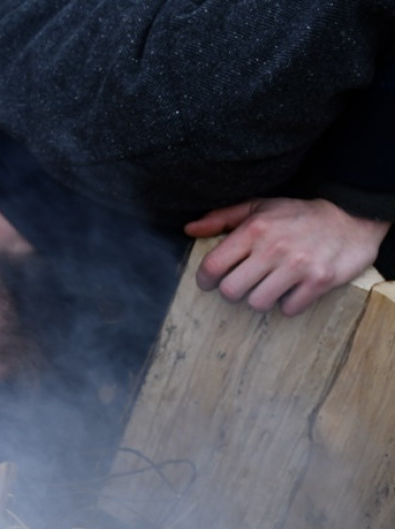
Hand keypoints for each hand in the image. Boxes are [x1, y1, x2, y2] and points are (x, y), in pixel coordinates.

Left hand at [184, 198, 390, 315]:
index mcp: (254, 230)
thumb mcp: (259, 208)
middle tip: (242, 284)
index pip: (212, 267)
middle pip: (231, 291)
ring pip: (257, 303)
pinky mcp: (319, 281)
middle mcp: (273, 248)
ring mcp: (297, 266)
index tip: (209, 282)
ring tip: (268, 286)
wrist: (351, 217)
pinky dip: (287, 304)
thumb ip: (222, 218)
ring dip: (259, 299)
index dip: (204, 280)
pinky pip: (288, 309)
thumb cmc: (296, 216)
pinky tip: (291, 290)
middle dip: (232, 291)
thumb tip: (189, 229)